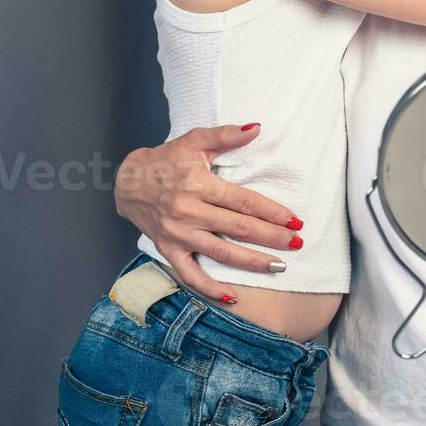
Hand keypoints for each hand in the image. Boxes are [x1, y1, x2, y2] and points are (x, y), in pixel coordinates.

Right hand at [113, 124, 302, 300]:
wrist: (128, 181)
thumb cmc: (166, 159)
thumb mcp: (194, 141)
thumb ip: (226, 135)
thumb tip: (256, 128)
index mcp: (198, 185)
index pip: (243, 202)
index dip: (271, 212)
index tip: (295, 221)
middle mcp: (188, 212)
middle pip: (238, 228)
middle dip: (271, 238)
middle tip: (297, 244)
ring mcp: (177, 234)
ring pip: (220, 253)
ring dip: (252, 262)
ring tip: (279, 267)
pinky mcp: (167, 250)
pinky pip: (190, 275)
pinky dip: (210, 288)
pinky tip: (233, 297)